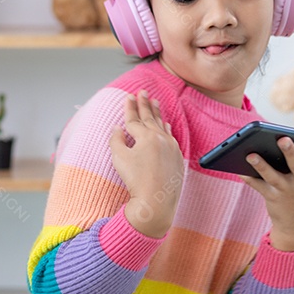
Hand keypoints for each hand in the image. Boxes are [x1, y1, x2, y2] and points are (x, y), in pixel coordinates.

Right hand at [109, 90, 183, 237]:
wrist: (156, 201)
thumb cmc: (136, 181)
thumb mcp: (119, 158)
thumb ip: (116, 140)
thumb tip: (117, 129)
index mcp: (145, 136)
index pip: (134, 118)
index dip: (129, 107)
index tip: (128, 96)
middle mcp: (160, 138)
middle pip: (150, 117)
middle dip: (144, 104)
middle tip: (142, 92)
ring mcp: (170, 147)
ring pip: (162, 125)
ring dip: (157, 113)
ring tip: (155, 102)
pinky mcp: (176, 157)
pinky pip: (170, 136)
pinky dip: (166, 128)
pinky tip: (166, 124)